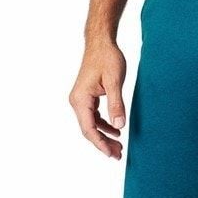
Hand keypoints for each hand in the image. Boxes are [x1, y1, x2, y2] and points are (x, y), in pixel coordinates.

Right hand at [70, 39, 127, 158]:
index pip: (89, 129)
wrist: (101, 42)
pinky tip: (116, 130)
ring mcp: (81, 99)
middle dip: (103, 143)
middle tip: (119, 155)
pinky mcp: (87, 97)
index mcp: (81, 99)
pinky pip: (94, 116)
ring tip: (119, 147)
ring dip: (104, 136)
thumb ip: (116, 103)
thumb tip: (119, 125)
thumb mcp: (115, 81)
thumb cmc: (107, 58)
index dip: (100, 143)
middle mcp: (77, 101)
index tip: (111, 154)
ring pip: (91, 124)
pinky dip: (104, 125)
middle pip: (89, 130)